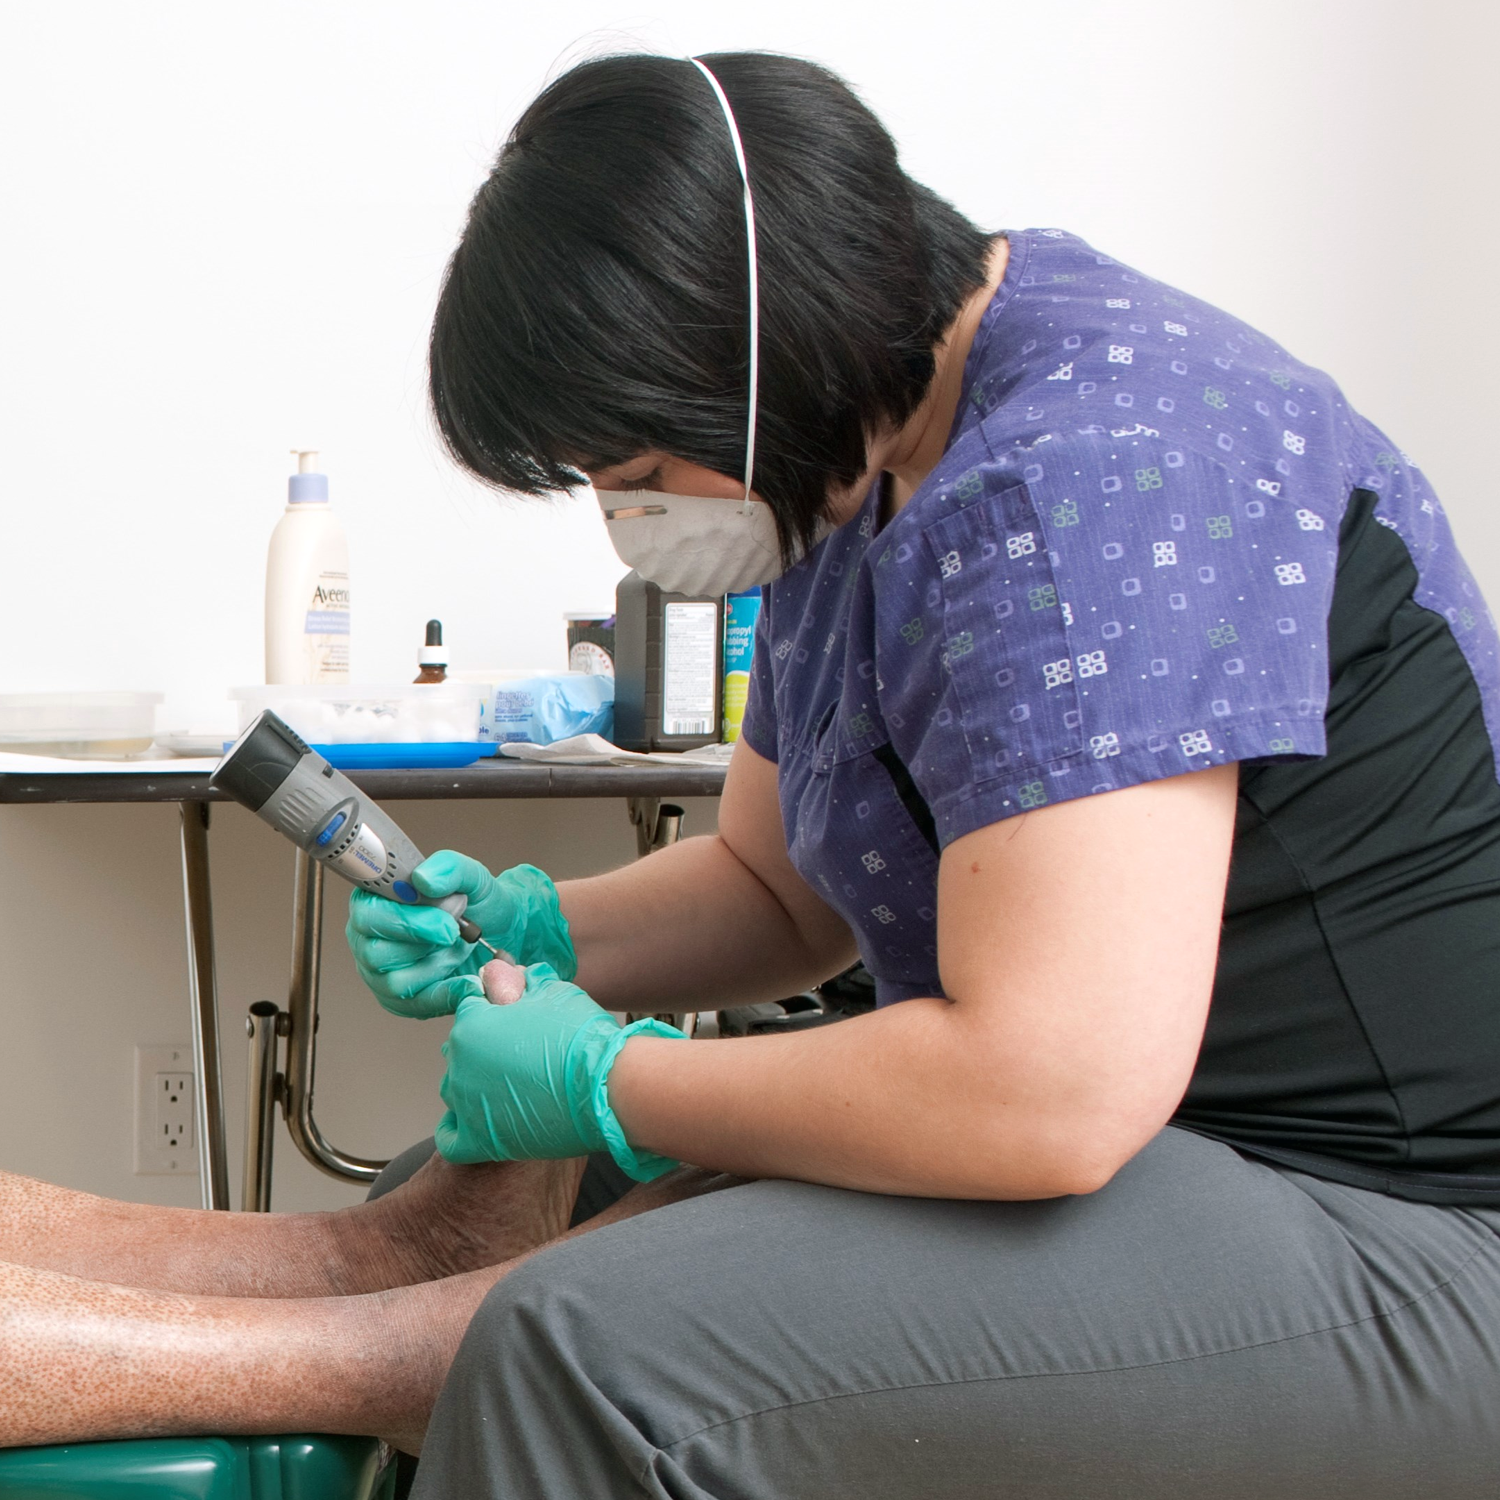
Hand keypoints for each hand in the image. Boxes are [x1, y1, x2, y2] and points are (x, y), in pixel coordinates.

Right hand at [345, 854, 574, 1019]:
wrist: (497, 931)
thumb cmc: (474, 900)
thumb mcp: (470, 875)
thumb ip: (448, 867)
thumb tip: (422, 880)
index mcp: (375, 901)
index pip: (367, 915)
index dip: (402, 919)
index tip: (443, 919)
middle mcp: (369, 937)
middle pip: (376, 952)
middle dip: (425, 943)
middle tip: (456, 931)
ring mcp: (379, 971)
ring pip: (395, 981)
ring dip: (437, 965)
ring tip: (460, 946)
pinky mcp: (398, 999)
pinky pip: (414, 1005)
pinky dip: (446, 994)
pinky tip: (468, 980)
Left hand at [435, 963, 683, 1179]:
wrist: (605, 1088)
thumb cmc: (581, 1037)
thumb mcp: (553, 991)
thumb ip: (521, 982)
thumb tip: (503, 972)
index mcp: (471, 1024)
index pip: (470, 1010)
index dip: (494, 1010)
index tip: (516, 1017)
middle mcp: (458, 1064)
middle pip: (461, 1050)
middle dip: (484, 1046)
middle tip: (522, 1053)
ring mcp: (465, 1105)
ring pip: (456, 1089)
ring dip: (475, 1084)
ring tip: (512, 1086)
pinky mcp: (479, 1141)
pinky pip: (451, 1139)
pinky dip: (458, 1129)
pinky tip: (479, 1120)